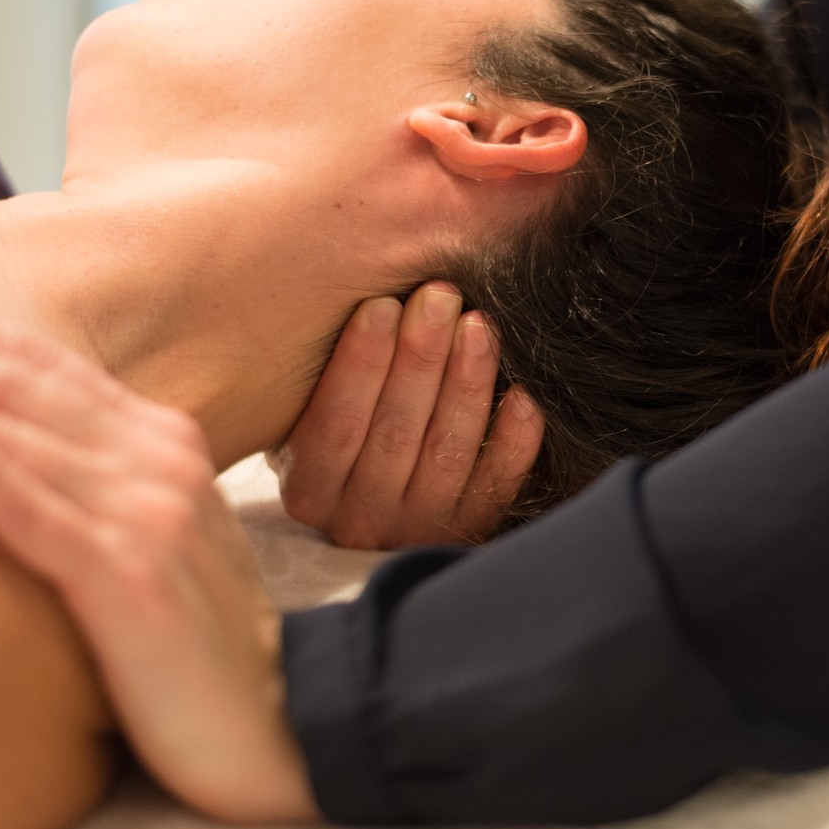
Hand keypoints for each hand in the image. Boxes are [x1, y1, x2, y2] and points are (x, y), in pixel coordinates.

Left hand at [0, 282, 318, 824]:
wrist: (280, 728)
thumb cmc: (202, 649)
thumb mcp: (158, 542)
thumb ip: (101, 490)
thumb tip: (8, 463)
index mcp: (165, 442)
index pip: (47, 365)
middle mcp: (158, 458)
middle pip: (16, 383)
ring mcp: (146, 511)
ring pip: (7, 428)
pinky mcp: (128, 575)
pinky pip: (24, 499)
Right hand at [275, 281, 543, 549]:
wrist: (375, 509)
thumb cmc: (340, 432)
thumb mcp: (307, 416)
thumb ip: (324, 376)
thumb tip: (370, 300)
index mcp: (309, 490)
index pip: (335, 425)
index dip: (359, 363)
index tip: (383, 305)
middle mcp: (359, 519)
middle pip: (395, 433)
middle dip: (421, 358)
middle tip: (440, 296)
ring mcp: (416, 530)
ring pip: (446, 452)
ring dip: (467, 383)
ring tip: (478, 325)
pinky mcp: (466, 532)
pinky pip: (496, 485)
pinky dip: (513, 438)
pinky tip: (522, 392)